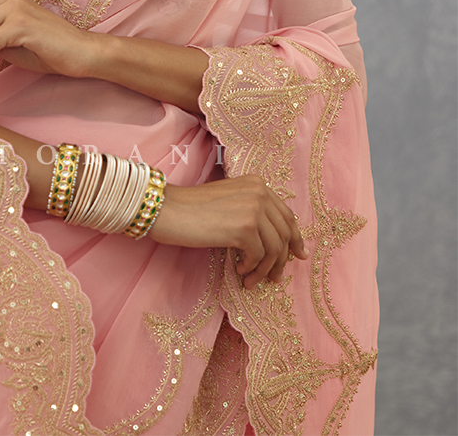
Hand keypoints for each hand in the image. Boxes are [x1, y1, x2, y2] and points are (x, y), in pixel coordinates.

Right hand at [149, 175, 307, 288]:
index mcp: (257, 184)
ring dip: (264, 270)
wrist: (167, 209)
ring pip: (275, 249)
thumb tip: (278, 242)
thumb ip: (253, 213)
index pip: (286, 215)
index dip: (295, 239)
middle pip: (285, 234)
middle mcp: (259, 192)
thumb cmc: (193, 209)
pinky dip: (251, 268)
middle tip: (273, 278)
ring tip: (251, 280)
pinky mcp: (244, 227)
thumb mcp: (229, 202)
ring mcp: (253, 208)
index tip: (297, 256)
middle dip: (281, 260)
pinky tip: (238, 270)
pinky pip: (259, 257)